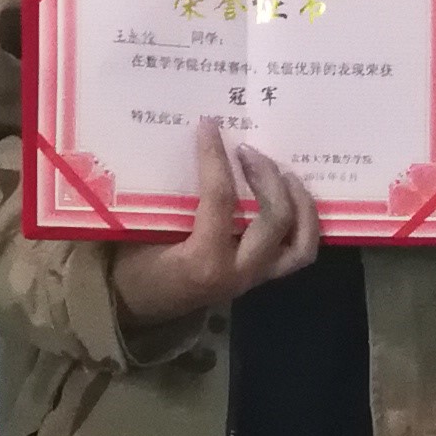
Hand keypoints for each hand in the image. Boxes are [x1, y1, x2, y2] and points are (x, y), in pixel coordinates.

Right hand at [112, 118, 321, 323]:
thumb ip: (168, 199)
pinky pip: (296, 254)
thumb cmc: (132, 268)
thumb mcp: (140, 233)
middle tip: (249, 151)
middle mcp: (238, 272)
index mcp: (203, 261)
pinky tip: (292, 198)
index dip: (215, 157)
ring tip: (286, 174)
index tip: (210, 125)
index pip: (220, 199)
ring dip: (301, 204)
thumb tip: (189, 149)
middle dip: (268, 177)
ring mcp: (254, 279)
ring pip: (301, 244)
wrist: (136, 310)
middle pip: (275, 218)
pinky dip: (303, 225)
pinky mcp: (260, 279)